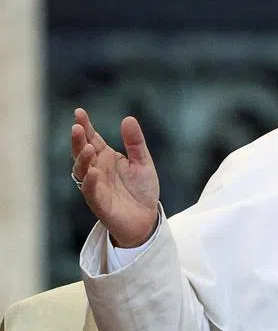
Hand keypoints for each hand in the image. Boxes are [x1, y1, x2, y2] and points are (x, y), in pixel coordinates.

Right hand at [71, 108, 159, 246]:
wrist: (146, 218)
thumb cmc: (141, 190)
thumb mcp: (142, 162)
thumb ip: (135, 143)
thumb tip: (128, 119)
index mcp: (106, 158)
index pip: (92, 139)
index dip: (85, 126)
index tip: (79, 112)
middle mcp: (97, 170)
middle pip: (82, 153)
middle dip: (78, 140)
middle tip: (77, 127)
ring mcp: (96, 186)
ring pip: (82, 171)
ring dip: (83, 159)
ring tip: (88, 148)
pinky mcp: (100, 203)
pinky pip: (92, 192)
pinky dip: (91, 182)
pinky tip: (93, 172)